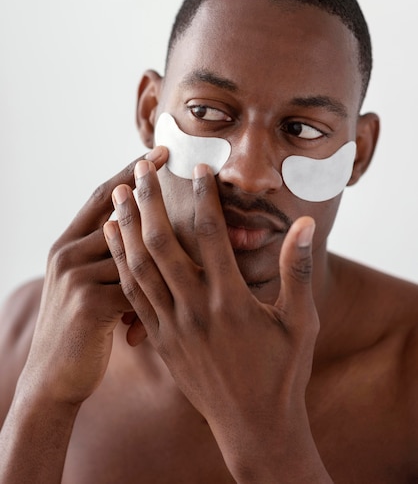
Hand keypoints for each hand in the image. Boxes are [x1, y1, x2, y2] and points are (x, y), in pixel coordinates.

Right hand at [19, 147, 167, 405]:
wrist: (53, 379)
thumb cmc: (80, 329)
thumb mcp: (86, 286)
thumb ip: (108, 259)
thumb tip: (144, 232)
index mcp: (68, 244)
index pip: (102, 196)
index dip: (129, 171)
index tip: (158, 151)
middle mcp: (67, 253)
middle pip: (116, 209)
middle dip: (149, 184)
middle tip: (180, 163)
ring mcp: (76, 276)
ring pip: (132, 245)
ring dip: (168, 232)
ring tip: (202, 213)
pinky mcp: (89, 303)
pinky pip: (137, 284)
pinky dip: (165, 283)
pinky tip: (192, 279)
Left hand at [104, 160, 319, 480]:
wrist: (252, 426)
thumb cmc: (283, 372)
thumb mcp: (301, 322)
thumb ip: (297, 270)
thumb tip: (305, 225)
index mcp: (230, 301)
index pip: (211, 235)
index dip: (203, 197)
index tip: (199, 167)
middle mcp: (194, 309)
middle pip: (163, 244)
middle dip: (150, 201)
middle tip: (141, 166)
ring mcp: (172, 326)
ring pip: (140, 267)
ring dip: (126, 227)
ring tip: (118, 193)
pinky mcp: (160, 340)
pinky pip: (133, 295)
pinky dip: (121, 262)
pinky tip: (114, 240)